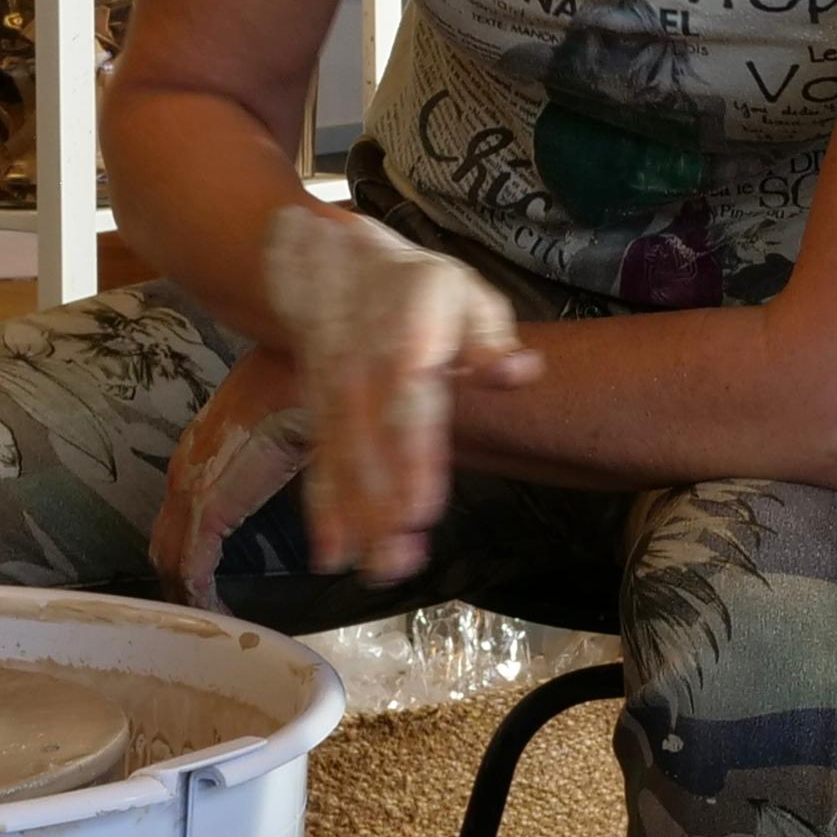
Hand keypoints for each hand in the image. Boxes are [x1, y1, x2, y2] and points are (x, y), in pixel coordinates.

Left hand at [148, 352, 310, 610]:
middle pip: (167, 541)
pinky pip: (190, 567)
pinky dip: (201, 596)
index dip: (191, 554)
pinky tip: (220, 616)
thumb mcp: (288, 434)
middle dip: (183, 580)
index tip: (211, 583)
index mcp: (203, 453)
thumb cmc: (302, 391)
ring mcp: (189, 488)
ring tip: (214, 623)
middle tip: (207, 612)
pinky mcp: (206, 507)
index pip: (182, 516)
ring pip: (172, 558)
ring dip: (190, 593)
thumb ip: (284, 464)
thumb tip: (304, 487)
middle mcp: (185, 470)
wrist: (303, 372)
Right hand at [260, 205, 540, 584]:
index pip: (408, 407)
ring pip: (343, 463)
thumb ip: (491, 338)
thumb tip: (519, 372)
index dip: (410, 459)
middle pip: (371, 447)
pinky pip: (320, 464)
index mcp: (406, 342)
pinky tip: (334, 554)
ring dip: (355, 520)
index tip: (419, 511)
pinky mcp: (318, 416)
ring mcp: (333, 398)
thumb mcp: (464, 294)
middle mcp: (361, 375)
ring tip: (374, 571)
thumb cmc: (415, 288)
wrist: (328, 266)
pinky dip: (324, 509)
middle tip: (396, 565)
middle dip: (380, 508)